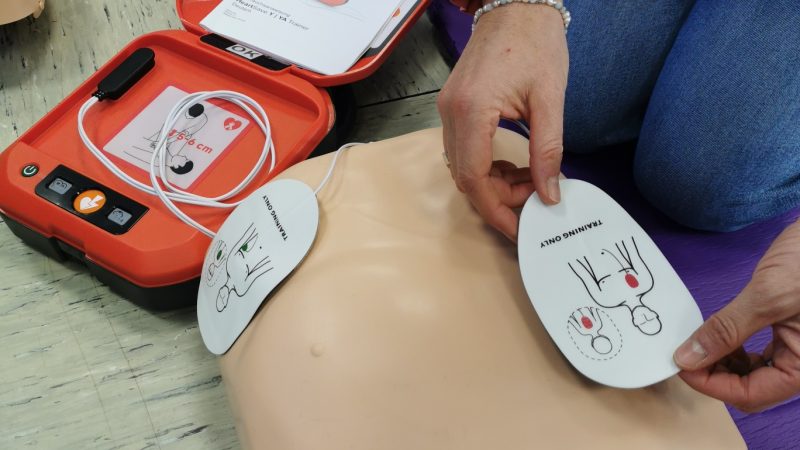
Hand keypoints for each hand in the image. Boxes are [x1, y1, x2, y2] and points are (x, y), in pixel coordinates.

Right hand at [437, 3, 567, 240]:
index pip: (474, 178)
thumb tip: (549, 193)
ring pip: (460, 166)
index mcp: (472, 110)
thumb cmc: (535, 42)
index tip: (519, 227)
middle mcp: (450, 112)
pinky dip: (483, 165)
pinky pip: (461, 149)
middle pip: (464, 177)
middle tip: (532, 198)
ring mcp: (447, 108)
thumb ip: (548, 151)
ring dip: (490, 183)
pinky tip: (509, 163)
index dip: (496, 209)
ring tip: (526, 179)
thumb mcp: (550, 100)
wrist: (516, 5)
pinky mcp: (453, 106)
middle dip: (497, 198)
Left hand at [674, 220, 799, 411]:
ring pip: (756, 374)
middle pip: (752, 389)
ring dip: (725, 363)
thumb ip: (727, 330)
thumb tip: (688, 357)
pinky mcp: (795, 333)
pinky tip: (722, 336)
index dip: (710, 384)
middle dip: (715, 375)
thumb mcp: (768, 296)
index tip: (679, 364)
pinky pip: (764, 354)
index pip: (749, 395)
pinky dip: (738, 349)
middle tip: (685, 353)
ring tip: (700, 343)